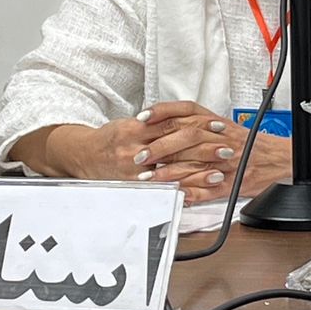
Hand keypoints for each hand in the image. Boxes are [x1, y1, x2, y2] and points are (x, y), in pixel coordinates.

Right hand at [43, 112, 209, 181]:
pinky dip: (182, 191)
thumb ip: (155, 120)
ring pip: (173, 172)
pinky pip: (163, 191)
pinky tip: (199, 193)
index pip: (172, 125)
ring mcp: (136, 172)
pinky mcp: (136, 188)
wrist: (84, 157)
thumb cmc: (110, 139)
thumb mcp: (129, 122)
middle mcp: (135, 151)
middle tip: (226, 147)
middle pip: (177, 149)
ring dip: (199, 172)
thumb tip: (184, 117)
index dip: (198, 126)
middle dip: (204, 149)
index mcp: (135, 130)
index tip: (218, 127)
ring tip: (220, 170)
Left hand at [135, 101, 310, 204]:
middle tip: (140, 156)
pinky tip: (175, 194)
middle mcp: (221, 138)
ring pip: (194, 162)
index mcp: (217, 123)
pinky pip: (209, 189)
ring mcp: (227, 161)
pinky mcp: (232, 183)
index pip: (186, 111)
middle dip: (159, 146)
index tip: (142, 118)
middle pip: (186, 136)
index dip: (162, 113)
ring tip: (150, 178)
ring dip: (169, 172)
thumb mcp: (225, 125)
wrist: (280, 158)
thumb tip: (168, 122)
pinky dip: (191, 192)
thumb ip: (199, 122)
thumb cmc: (251, 144)